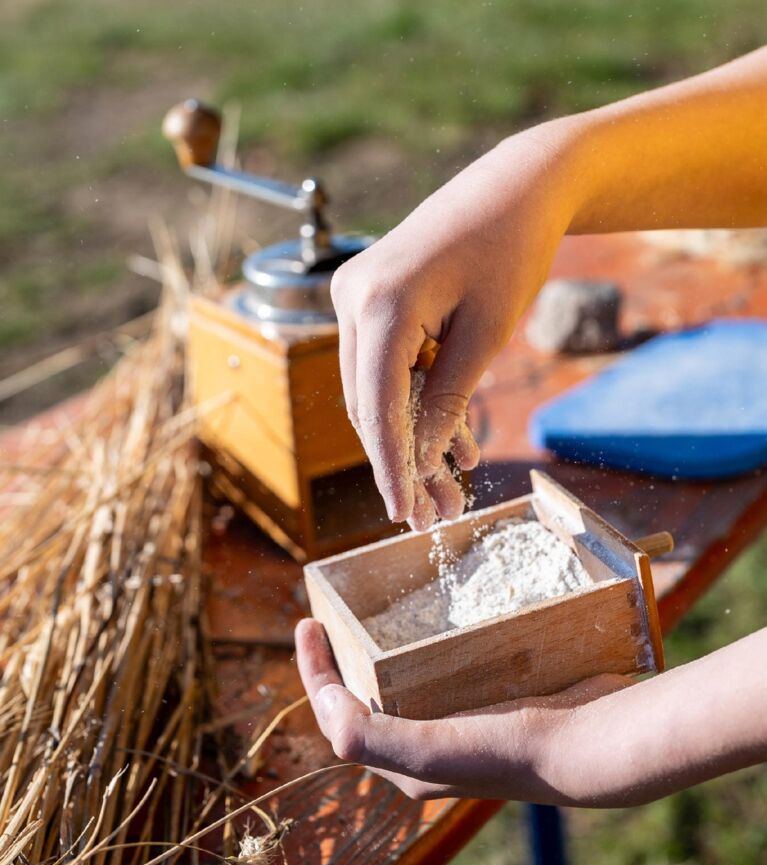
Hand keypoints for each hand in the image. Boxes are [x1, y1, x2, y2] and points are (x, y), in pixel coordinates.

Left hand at [295, 618, 631, 804]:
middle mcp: (426, 743)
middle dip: (343, 659)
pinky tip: (427, 618)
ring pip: (403, 681)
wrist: (588, 742)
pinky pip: (440, 667)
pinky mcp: (486, 696)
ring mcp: (457, 719)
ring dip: (380, 650)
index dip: (315, 670)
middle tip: (333, 615)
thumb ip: (367, 734)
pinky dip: (422, 643)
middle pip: (366, 697)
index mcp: (404, 761)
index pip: (338, 714)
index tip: (307, 621)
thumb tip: (322, 701)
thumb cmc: (507, 748)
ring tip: (369, 614)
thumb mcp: (429, 749)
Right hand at [330, 120, 584, 528]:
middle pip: (370, 404)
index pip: (377, 407)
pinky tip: (452, 442)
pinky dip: (415, 401)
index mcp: (380, 305)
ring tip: (452, 487)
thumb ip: (446, 399)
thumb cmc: (511, 250)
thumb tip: (419, 460)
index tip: (406, 515)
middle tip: (437, 512)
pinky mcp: (370, 299)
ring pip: (377, 390)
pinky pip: (386, 364)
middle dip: (405, 461)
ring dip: (413, 437)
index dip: (392, 468)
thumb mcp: (487, 335)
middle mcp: (352, 299)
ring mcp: (355, 296)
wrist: (514, 186)